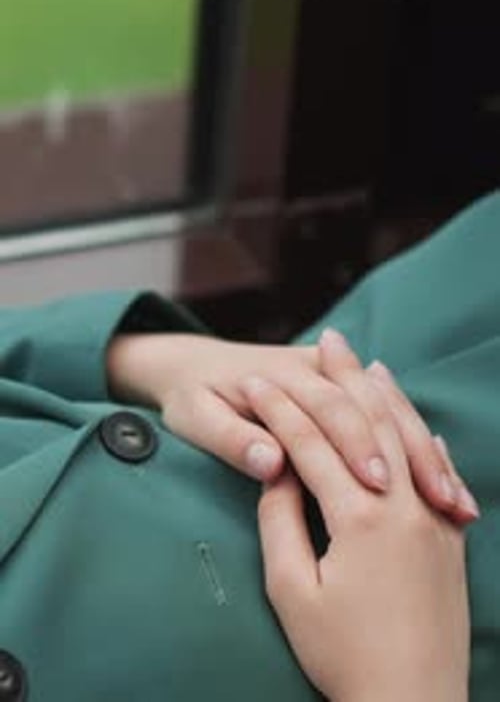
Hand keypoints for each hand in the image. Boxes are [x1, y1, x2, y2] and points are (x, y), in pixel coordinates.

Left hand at [107, 331, 478, 521]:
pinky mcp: (340, 389)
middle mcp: (313, 369)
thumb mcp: (195, 419)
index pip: (329, 411)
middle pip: (373, 411)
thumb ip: (232, 440)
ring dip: (423, 454)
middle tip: (437, 500)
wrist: (192, 364)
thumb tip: (272, 461)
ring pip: (390, 412)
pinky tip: (442, 481)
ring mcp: (330, 374)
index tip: (377, 487)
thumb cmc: (191, 397)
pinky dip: (417, 447)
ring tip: (453, 499)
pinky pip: (388, 415)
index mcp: (282, 375)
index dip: (355, 448)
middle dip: (407, 455)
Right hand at [255, 357, 470, 701]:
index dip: (278, 408)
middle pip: (367, 420)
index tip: (255, 381)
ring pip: (408, 433)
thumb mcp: (293, 593)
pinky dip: (417, 430)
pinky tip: (406, 413)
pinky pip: (434, 462)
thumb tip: (277, 471)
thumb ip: (281, 522)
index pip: (310, 442)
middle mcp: (401, 504)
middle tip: (328, 339)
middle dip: (343, 376)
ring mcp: (431, 515)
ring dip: (384, 393)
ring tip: (366, 361)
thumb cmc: (343, 657)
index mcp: (358, 517)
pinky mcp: (448, 532)